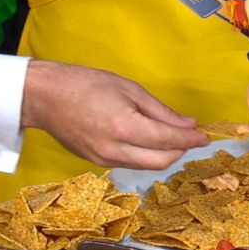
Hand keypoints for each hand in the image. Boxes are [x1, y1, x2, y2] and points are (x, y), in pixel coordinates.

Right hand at [19, 60, 209, 169]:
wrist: (43, 96)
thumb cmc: (84, 84)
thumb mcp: (129, 89)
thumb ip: (161, 111)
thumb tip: (188, 124)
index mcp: (124, 127)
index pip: (168, 140)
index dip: (191, 140)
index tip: (205, 136)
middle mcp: (115, 150)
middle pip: (161, 161)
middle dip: (180, 150)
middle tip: (190, 136)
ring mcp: (104, 160)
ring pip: (146, 166)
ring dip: (164, 154)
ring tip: (171, 136)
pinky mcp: (97, 163)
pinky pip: (130, 163)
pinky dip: (145, 154)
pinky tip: (148, 140)